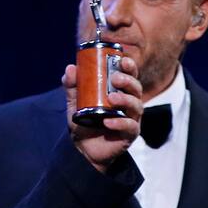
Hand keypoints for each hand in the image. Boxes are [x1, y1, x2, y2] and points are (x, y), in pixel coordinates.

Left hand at [63, 57, 142, 171]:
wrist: (82, 148)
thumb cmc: (84, 121)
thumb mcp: (74, 102)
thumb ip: (72, 86)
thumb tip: (70, 68)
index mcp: (119, 92)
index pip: (129, 76)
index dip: (129, 67)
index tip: (123, 59)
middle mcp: (129, 104)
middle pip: (136, 88)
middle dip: (128, 81)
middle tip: (115, 78)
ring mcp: (131, 119)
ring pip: (137, 106)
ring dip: (126, 100)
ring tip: (112, 98)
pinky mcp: (129, 135)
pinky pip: (130, 127)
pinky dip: (120, 123)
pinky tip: (108, 121)